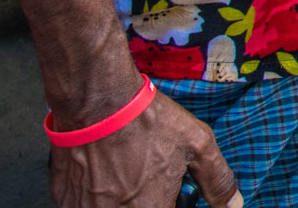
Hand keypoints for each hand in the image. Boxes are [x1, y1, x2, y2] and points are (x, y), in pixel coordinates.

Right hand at [48, 88, 240, 206]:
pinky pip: (85, 206)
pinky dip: (99, 197)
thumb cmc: (147, 121)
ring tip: (129, 175)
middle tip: (150, 182)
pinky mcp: (64, 200)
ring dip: (123, 200)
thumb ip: (217, 181)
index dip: (170, 204)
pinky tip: (108, 174)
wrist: (97, 101)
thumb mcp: (197, 145)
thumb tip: (234, 205)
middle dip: (149, 201)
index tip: (173, 196)